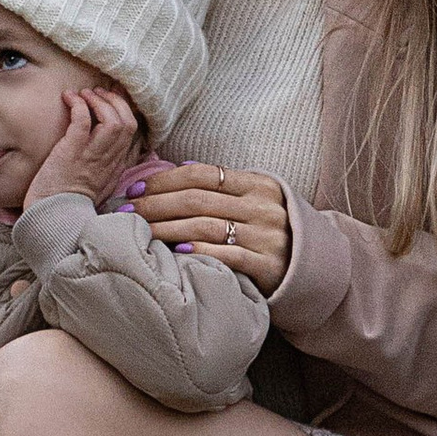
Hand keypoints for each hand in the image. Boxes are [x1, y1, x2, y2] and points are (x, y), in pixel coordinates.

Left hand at [25, 86, 142, 210]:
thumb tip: (107, 149)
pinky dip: (78, 104)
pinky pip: (83, 120)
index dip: (124, 110)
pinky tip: (69, 98)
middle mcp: (108, 161)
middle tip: (98, 93)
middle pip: (128, 123)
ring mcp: (91, 156)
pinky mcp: (72, 152)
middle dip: (115, 101)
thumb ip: (106, 168)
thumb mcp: (97, 187)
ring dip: (99, 101)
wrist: (52, 219)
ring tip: (85, 94)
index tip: (112, 100)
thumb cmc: (67, 202)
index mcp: (115, 167)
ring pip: (112, 120)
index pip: (131, 133)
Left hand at [125, 160, 292, 295]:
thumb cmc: (269, 231)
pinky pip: (227, 256)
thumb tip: (183, 166)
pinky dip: (199, 252)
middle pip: (197, 200)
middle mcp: (263, 207)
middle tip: (126, 212)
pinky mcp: (268, 266)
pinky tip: (176, 252)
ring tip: (140, 234)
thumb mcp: (255, 199)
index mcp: (258, 184)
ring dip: (166, 229)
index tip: (136, 189)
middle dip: (155, 205)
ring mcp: (267, 237)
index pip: (202, 175)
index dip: (164, 180)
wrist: (310, 268)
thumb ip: (224, 184)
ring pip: (205, 227)